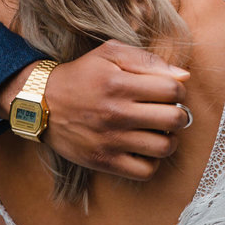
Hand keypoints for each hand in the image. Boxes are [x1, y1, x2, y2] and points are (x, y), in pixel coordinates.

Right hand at [0, 41, 190, 179]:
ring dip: (169, 139)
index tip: (170, 92)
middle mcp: (116, 113)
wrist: (41, 102)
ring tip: (158, 131)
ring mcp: (110, 140)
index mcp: (119, 83)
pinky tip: (144, 148)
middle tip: (168, 112)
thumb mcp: (110, 54)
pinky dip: (151, 161)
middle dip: (178, 114)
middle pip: (174, 119)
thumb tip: (183, 76)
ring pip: (164, 147)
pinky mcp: (103, 161)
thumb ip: (147, 60)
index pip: (173, 90)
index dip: (178, 89)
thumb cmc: (82, 75)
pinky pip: (145, 171)